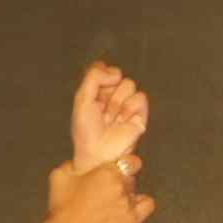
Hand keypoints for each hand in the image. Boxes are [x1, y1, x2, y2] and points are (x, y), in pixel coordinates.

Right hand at [29, 156, 158, 222]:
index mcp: (107, 172)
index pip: (131, 161)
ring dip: (126, 195)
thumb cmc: (61, 209)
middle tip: (107, 190)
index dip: (126, 164)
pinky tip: (130, 208)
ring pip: (136, 192)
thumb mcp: (59, 176)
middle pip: (131, 178)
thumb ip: (73, 164)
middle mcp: (120, 186)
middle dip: (121, 182)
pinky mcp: (132, 221)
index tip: (119, 169)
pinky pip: (147, 205)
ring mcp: (127, 204)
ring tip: (111, 203)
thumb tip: (79, 162)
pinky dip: (141, 204)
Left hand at [68, 62, 150, 177]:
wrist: (98, 153)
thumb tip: (116, 72)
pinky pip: (140, 97)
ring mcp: (126, 104)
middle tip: (102, 111)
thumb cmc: (86, 130)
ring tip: (112, 119)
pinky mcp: (140, 114)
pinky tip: (123, 121)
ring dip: (118, 102)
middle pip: (117, 75)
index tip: (95, 90)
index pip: (103, 69)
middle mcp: (112, 95)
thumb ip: (94, 77)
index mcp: (96, 91)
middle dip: (108, 92)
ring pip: (129, 84)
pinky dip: (130, 108)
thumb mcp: (82, 99)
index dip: (101, 75)